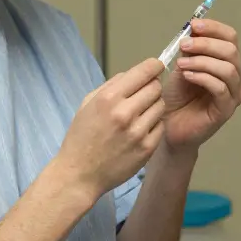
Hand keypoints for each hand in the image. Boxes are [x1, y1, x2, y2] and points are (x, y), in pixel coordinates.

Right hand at [56, 58, 166, 197]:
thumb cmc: (82, 137)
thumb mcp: (88, 104)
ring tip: (139, 114)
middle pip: (156, 87)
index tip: (155, 67)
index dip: (153, 66)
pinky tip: (140, 130)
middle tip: (143, 95)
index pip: (144, 71)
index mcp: (108, 98)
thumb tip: (134, 73)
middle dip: (152, 87)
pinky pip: (161, 126)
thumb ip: (111, 85)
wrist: (80, 174)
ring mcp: (138, 132)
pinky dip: (154, 125)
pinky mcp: (147, 148)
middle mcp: (125, 113)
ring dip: (153, 106)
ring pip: (161, 105)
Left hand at [162, 19, 240, 153]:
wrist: (169, 126)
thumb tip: (194, 29)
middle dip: (206, 44)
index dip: (214, 28)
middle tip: (184, 45)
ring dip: (202, 61)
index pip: (230, 38)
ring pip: (228, 69)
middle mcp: (234, 77)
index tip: (193, 25)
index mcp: (226, 62)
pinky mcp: (225, 110)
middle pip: (231, 51)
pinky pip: (220, 88)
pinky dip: (203, 77)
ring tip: (181, 63)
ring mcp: (232, 94)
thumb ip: (190, 50)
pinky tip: (187, 76)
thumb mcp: (181, 66)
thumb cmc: (176, 97)